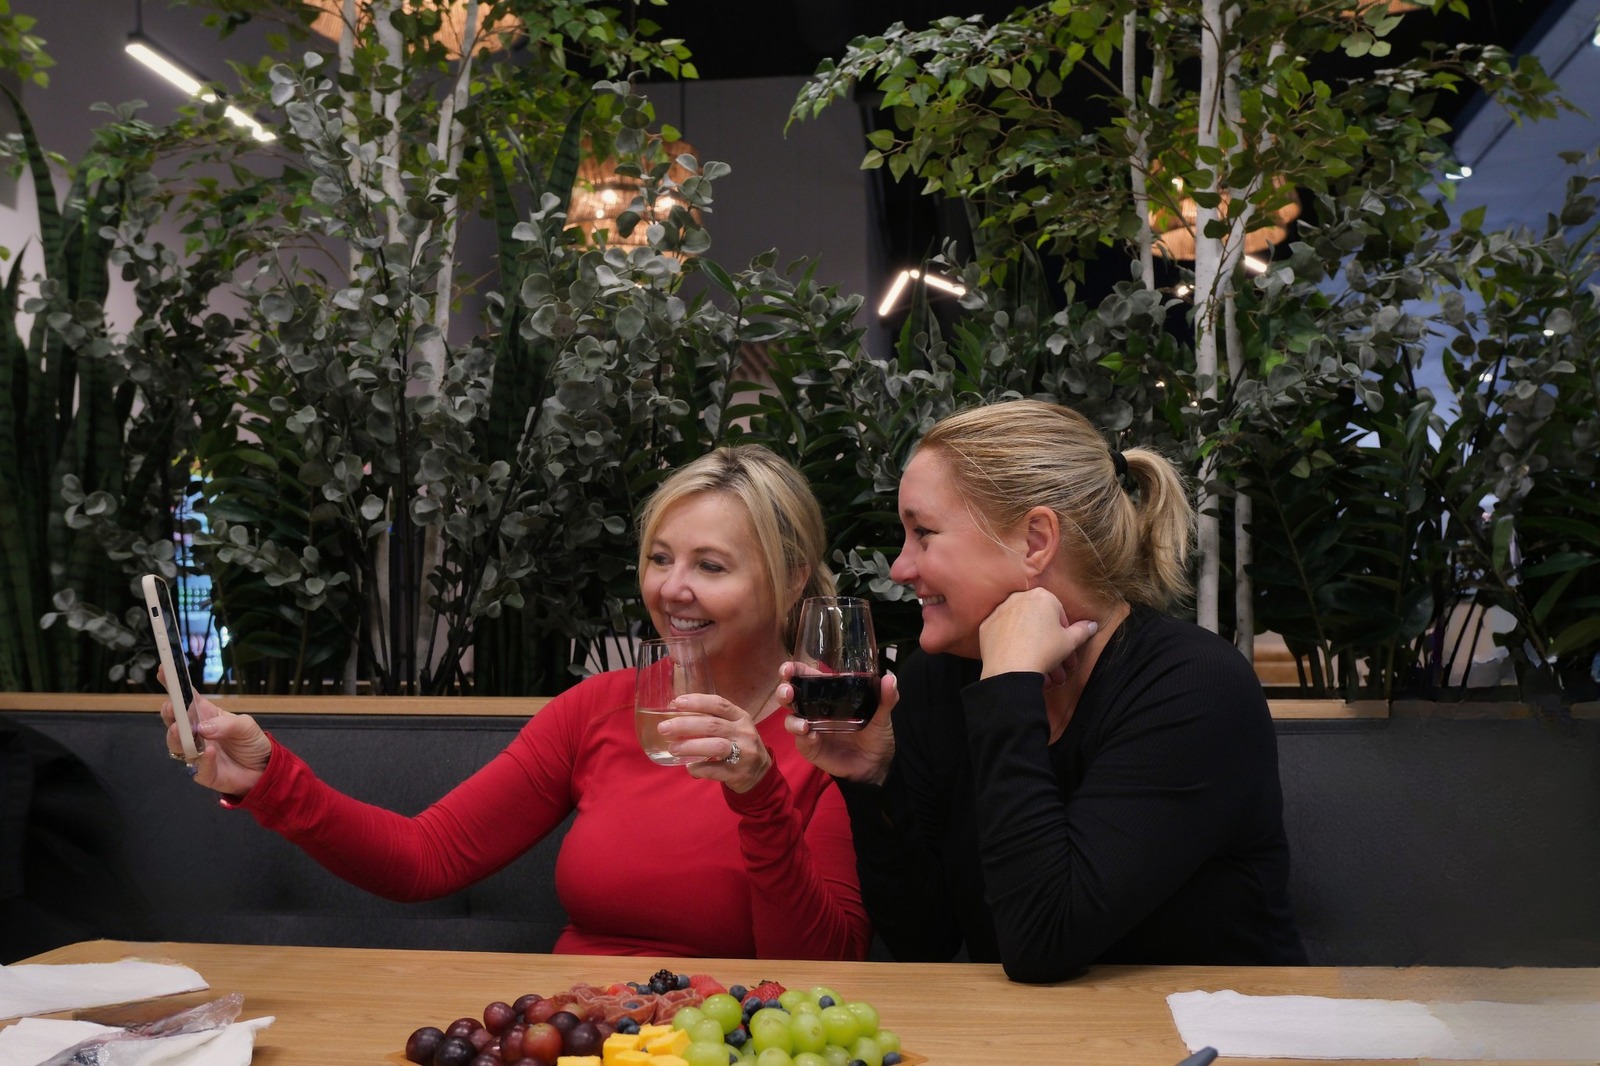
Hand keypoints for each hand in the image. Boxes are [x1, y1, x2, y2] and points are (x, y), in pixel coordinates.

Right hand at [159, 674, 271, 795]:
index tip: (165, 671)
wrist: (264, 769)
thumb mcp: (246, 726)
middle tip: (171, 706)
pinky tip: (209, 752)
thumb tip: (203, 728)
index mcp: (205, 716)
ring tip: (179, 729)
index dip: (175, 685)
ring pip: (177, 745)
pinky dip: (202, 760)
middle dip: (169, 713)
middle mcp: (196, 734)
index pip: (187, 698)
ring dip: (176, 737)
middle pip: (174, 721)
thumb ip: (227, 724)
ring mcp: (196, 753)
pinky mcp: (203, 773)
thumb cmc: (251, 742)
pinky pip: (198, 768)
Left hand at [656, 693, 771, 793]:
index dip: (697, 701)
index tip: (677, 702)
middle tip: (664, 728)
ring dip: (691, 746)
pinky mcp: (738, 773)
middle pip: (712, 725)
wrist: (760, 774)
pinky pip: (715, 770)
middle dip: (685, 725)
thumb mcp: (733, 728)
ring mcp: (743, 753)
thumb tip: (675, 713)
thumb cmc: (739, 746)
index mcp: (741, 717)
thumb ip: (711, 720)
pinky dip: (699, 768)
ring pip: (715, 746)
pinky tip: (689, 767)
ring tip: (673, 748)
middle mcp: (744, 732)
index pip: (719, 704)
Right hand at [782, 665, 897, 785]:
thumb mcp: (882, 714)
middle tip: (788, 691)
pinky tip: (812, 736)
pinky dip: (804, 738)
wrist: (877, 764)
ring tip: (803, 723)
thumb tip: (889, 679)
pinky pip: (802, 742)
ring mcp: (811, 729)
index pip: (806, 678)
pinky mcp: (812, 748)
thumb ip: (886, 698)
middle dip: (784, 691)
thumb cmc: (875, 733)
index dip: (794, 671)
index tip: (789, 668)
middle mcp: (815, 709)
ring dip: (792, 719)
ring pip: (791, 720)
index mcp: (828, 695)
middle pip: (790, 696)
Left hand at [977, 587, 1099, 684]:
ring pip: (1021, 629)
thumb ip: (1082, 631)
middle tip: (1056, 665)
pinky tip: (1018, 661)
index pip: (1059, 613)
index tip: (1065, 648)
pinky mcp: (986, 626)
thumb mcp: (1070, 642)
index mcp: (1042, 596)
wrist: (1011, 669)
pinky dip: (1011, 645)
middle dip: (1049, 644)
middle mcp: (1019, 597)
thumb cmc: (1044, 651)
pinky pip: (1003, 634)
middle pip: (1038, 621)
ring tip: (1040, 671)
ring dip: (1032, 647)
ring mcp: (1000, 611)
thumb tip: (1092, 624)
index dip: (1064, 633)